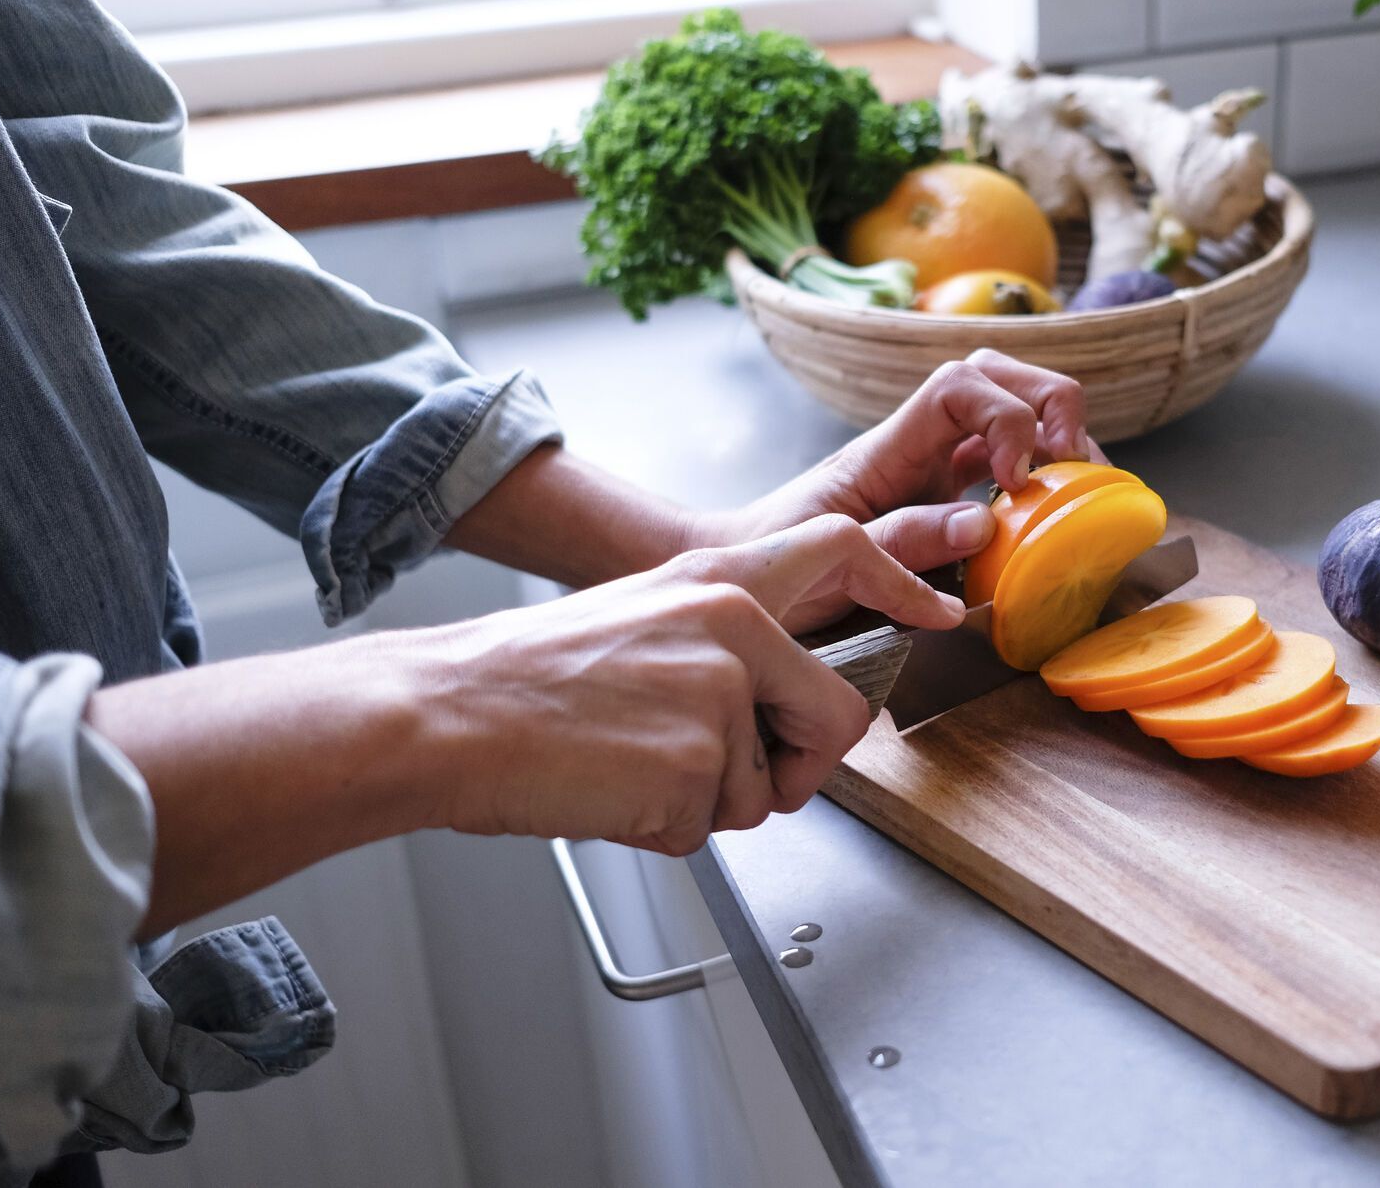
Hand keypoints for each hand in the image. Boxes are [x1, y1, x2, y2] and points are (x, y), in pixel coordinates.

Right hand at [418, 514, 961, 855]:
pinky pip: (708, 828)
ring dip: (707, 801)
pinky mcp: (692, 770)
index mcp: (720, 583)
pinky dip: (661, 828)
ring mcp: (718, 701)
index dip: (900, 581)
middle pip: (838, 716)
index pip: (842, 551)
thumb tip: (783, 697)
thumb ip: (726, 642)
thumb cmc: (529, 676)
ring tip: (629, 762)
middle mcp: (733, 632)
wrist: (445, 714)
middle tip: (733, 771)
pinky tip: (609, 788)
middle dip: (802, 764)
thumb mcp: (643, 617)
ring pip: (764, 788)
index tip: (934, 612)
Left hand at [708, 350, 1100, 626]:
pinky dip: (1042, 479)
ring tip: (1081, 488)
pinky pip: (1005, 469)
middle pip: (996, 374)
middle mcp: (918, 447)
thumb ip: (903, 541)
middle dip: (1049, 402)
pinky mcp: (946, 503)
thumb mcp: (831, 558)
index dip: (1005, 415)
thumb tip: (981, 521)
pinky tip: (1056, 517)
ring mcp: (935, 471)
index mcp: (888, 447)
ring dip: (1056, 436)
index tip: (1017, 478)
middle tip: (1073, 464)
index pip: (958, 384)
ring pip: (1010, 412)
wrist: (746, 579)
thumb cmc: (775, 563)